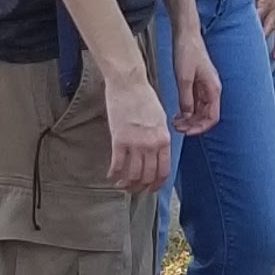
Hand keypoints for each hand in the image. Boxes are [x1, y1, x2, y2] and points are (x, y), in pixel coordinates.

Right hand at [106, 67, 174, 191]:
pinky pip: (117, 164)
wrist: (129, 84)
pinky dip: (113, 173)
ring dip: (126, 184)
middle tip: (134, 190)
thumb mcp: (160, 118)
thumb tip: (157, 154)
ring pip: (132, 174)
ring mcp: (135, 143)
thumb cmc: (144, 97)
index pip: (163, 171)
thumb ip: (159, 137)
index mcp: (163, 139)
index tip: (150, 189)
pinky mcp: (119, 139)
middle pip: (147, 176)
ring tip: (121, 185)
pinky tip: (110, 175)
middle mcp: (151, 144)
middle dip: (140, 187)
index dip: (156, 184)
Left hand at [172, 27, 221, 138]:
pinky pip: (195, 102)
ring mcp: (205, 87)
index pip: (212, 117)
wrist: (186, 35)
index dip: (200, 127)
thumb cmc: (187, 52)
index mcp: (213, 89)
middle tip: (176, 128)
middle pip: (206, 116)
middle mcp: (212, 89)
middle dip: (192, 125)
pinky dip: (187, 110)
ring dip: (189, 119)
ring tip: (175, 122)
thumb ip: (186, 99)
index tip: (186, 132)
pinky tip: (177, 113)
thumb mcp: (184, 78)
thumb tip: (187, 116)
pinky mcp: (198, 83)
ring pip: (200, 111)